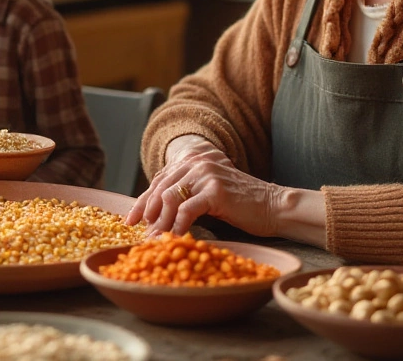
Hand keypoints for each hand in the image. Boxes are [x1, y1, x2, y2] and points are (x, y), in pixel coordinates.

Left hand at [126, 135, 281, 237]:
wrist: (271, 206)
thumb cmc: (240, 205)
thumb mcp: (208, 194)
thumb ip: (186, 195)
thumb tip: (155, 215)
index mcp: (193, 161)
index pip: (160, 180)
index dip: (143, 201)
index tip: (131, 220)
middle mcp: (196, 162)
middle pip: (161, 189)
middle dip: (147, 214)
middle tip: (139, 234)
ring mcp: (205, 174)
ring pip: (170, 199)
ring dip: (160, 223)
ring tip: (155, 241)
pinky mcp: (214, 190)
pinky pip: (187, 210)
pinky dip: (178, 226)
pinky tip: (175, 239)